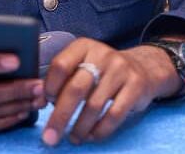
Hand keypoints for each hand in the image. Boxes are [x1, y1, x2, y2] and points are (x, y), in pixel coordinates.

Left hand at [42, 38, 181, 145]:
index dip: (49, 87)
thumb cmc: (103, 71)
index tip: (45, 105)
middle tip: (49, 137)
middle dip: (60, 117)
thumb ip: (65, 76)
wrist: (143, 68)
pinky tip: (91, 136)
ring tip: (73, 138)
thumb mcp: (84, 63)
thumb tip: (41, 100)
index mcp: (84, 46)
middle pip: (76, 88)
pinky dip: (100, 131)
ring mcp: (120, 69)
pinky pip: (114, 115)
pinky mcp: (135, 86)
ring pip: (94, 105)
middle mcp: (102, 54)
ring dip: (80, 128)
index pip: (60, 65)